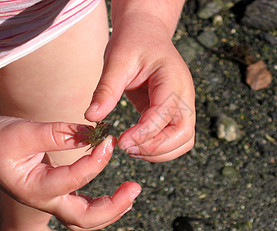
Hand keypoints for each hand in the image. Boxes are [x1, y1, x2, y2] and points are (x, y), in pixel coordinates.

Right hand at [0, 114, 140, 230]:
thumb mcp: (24, 132)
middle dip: (114, 206)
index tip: (109, 140)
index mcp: (36, 188)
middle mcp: (44, 201)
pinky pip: (81, 209)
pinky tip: (114, 194)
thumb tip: (91, 133)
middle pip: (84, 219)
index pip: (75, 180)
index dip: (96, 161)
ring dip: (111, 210)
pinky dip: (100, 206)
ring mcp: (50, 201)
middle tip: (135, 188)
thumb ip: (57, 133)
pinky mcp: (54, 194)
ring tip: (131, 194)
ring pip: (84, 220)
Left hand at [85, 11, 194, 161]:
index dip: (144, 134)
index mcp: (172, 80)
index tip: (122, 142)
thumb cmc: (133, 41)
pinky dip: (159, 147)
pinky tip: (137, 144)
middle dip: (156, 148)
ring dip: (159, 152)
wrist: (146, 32)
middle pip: (183, 135)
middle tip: (127, 148)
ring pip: (183, 141)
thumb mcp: (117, 60)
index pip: (165, 115)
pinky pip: (175, 138)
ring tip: (131, 149)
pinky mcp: (175, 112)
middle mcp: (184, 95)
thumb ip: (106, 89)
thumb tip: (92, 117)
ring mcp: (183, 105)